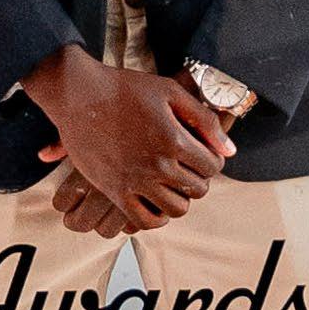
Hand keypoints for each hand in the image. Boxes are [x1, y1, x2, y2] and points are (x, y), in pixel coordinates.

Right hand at [21, 44, 235, 235]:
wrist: (79, 95)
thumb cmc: (125, 88)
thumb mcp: (170, 91)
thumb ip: (204, 120)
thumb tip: (230, 151)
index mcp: (174, 139)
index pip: (213, 166)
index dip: (212, 159)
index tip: (200, 152)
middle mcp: (158, 165)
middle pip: (198, 189)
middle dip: (198, 178)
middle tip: (185, 166)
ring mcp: (136, 181)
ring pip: (176, 209)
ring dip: (180, 198)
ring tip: (170, 183)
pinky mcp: (115, 191)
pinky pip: (144, 221)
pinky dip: (155, 217)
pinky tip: (153, 200)